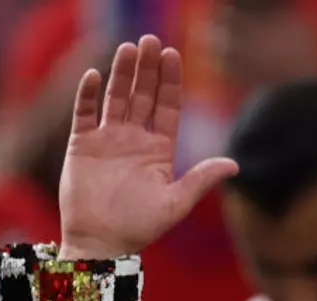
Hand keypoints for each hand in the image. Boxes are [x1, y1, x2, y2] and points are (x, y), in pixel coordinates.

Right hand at [58, 35, 238, 259]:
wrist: (101, 244)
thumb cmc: (139, 228)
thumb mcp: (176, 203)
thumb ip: (201, 179)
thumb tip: (235, 164)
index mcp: (159, 150)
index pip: (168, 106)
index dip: (171, 81)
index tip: (174, 55)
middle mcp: (134, 139)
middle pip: (143, 95)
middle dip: (148, 69)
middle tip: (151, 40)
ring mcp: (107, 140)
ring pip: (116, 97)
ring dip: (121, 73)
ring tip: (128, 48)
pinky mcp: (81, 145)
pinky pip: (84, 113)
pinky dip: (87, 94)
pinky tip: (94, 75)